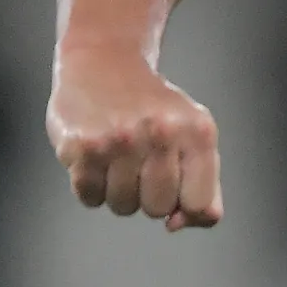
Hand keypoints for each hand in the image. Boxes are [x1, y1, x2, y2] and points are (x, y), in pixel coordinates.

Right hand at [48, 48, 222, 230]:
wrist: (105, 62)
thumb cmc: (157, 110)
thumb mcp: (196, 138)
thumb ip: (204, 189)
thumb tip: (176, 225)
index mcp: (198, 133)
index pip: (199, 205)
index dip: (185, 208)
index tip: (175, 191)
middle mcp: (161, 133)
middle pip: (158, 209)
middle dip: (149, 196)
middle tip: (141, 164)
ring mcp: (119, 140)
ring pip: (123, 206)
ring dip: (118, 192)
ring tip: (118, 158)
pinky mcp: (82, 145)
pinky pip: (89, 197)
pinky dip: (91, 187)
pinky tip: (96, 158)